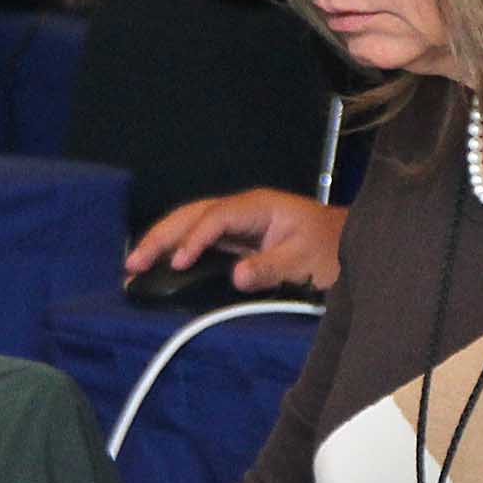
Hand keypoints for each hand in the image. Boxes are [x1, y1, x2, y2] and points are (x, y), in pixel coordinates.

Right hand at [124, 188, 346, 292]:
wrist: (350, 244)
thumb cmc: (333, 249)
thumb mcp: (306, 261)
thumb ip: (271, 268)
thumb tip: (236, 276)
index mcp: (259, 207)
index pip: (216, 217)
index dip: (194, 238)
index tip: (178, 263)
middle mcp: (244, 210)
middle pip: (192, 214)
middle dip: (161, 236)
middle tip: (133, 264)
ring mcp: (239, 223)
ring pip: (191, 224)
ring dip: (163, 241)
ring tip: (134, 265)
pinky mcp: (239, 240)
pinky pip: (201, 240)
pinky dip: (178, 250)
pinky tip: (162, 264)